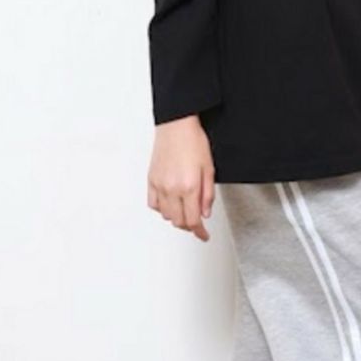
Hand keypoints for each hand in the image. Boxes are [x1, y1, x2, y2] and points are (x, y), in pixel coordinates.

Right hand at [147, 115, 214, 241]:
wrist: (176, 125)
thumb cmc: (194, 142)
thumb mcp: (209, 170)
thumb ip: (207, 195)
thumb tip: (205, 213)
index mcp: (189, 187)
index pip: (193, 220)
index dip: (199, 232)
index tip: (203, 236)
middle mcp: (172, 188)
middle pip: (178, 221)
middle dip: (189, 226)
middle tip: (197, 224)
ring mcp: (159, 184)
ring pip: (165, 215)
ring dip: (176, 218)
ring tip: (185, 212)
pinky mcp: (151, 179)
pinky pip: (153, 204)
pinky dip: (162, 209)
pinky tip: (169, 204)